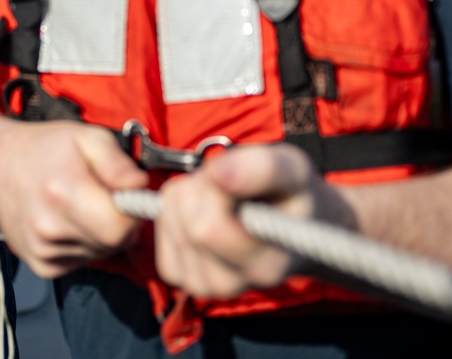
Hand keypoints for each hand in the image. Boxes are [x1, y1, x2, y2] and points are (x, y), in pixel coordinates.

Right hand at [0, 121, 147, 277]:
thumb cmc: (47, 148)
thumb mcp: (86, 137)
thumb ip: (116, 161)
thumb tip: (140, 186)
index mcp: (63, 191)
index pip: (121, 225)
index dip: (132, 209)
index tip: (125, 192)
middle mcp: (50, 227)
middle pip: (114, 242)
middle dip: (121, 222)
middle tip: (105, 195)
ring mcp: (43, 251)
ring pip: (101, 253)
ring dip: (102, 233)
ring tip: (83, 203)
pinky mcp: (42, 266)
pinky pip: (84, 261)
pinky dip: (86, 244)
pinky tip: (70, 220)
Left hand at [154, 143, 344, 298]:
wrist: (289, 222)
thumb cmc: (290, 193)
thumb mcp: (291, 170)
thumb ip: (262, 169)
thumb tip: (218, 173)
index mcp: (265, 265)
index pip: (210, 229)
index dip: (214, 190)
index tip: (231, 173)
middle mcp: (234, 284)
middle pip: (189, 224)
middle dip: (202, 187)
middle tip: (227, 183)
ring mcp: (203, 283)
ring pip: (172, 221)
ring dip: (189, 195)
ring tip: (220, 196)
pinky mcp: (181, 275)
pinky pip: (160, 231)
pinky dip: (173, 210)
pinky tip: (199, 209)